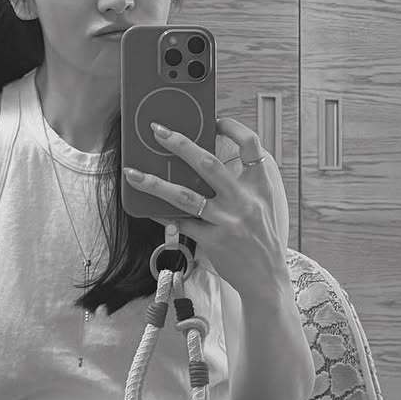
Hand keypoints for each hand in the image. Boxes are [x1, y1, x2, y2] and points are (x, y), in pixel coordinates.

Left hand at [123, 118, 289, 295]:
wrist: (267, 278)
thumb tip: (204, 165)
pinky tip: (147, 208)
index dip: (233, 128)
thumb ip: (242, 184)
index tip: (214, 121)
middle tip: (157, 131)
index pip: (252, 145)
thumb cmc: (261, 240)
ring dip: (155, 183)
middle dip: (180, 144)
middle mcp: (244, 200)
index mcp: (260, 186)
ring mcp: (228, 221)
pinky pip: (181, 223)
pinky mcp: (214, 241)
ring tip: (133, 173)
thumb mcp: (263, 205)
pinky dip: (162, 215)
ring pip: (185, 196)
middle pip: (209, 164)